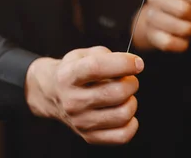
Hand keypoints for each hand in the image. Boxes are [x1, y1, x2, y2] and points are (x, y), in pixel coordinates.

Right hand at [25, 47, 143, 144]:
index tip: (137, 63)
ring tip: (125, 96)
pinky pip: (122, 135)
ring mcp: (80, 122)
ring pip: (123, 114)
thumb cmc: (75, 70)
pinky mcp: (89, 136)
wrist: (52, 93)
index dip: (124, 63)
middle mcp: (72, 101)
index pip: (97, 67)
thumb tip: (132, 65)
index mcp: (68, 76)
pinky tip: (124, 110)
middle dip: (132, 82)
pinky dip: (132, 123)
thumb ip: (108, 55)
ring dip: (132, 102)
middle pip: (116, 93)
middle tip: (129, 79)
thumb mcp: (85, 54)